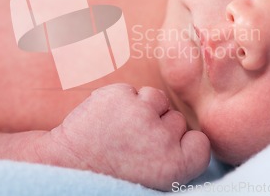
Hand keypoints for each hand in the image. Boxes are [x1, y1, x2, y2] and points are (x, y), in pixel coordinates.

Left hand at [40, 84, 210, 190]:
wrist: (69, 163)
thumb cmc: (113, 171)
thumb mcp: (154, 178)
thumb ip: (176, 155)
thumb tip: (191, 129)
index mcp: (175, 166)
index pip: (200, 142)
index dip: (181, 144)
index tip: (162, 152)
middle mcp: (162, 139)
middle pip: (178, 119)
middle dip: (158, 127)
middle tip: (134, 145)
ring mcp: (139, 113)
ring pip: (157, 99)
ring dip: (143, 108)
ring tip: (121, 129)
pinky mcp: (118, 96)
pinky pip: (132, 90)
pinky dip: (121, 100)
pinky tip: (108, 117)